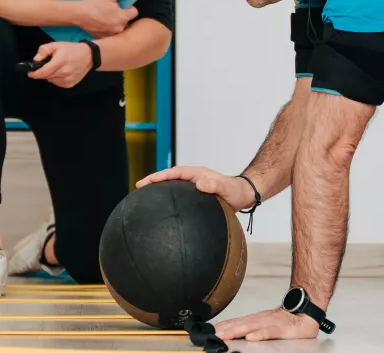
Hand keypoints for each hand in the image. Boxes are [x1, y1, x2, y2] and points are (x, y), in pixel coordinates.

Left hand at [27, 41, 94, 88]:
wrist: (88, 56)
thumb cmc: (71, 49)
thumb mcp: (56, 45)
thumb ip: (44, 51)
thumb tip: (35, 60)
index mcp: (60, 61)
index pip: (43, 72)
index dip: (34, 73)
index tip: (30, 73)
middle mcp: (64, 72)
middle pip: (46, 76)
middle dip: (42, 72)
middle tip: (45, 65)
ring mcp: (68, 79)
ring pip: (51, 80)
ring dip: (50, 75)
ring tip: (55, 67)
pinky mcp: (71, 84)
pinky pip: (57, 83)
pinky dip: (56, 79)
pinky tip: (61, 72)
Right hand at [73, 0, 138, 37]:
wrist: (79, 14)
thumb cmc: (94, 3)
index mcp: (123, 17)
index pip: (134, 12)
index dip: (128, 6)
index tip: (120, 4)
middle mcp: (119, 28)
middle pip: (126, 20)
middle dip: (121, 14)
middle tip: (111, 9)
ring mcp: (111, 34)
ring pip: (118, 27)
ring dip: (115, 22)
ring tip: (105, 15)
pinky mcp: (103, 37)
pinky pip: (110, 32)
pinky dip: (107, 27)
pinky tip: (100, 21)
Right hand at [136, 166, 255, 210]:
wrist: (245, 195)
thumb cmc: (237, 192)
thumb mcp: (226, 189)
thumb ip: (215, 185)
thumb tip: (201, 184)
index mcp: (197, 174)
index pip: (173, 173)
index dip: (159, 177)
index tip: (146, 181)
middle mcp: (194, 179)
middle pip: (169, 178)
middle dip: (154, 181)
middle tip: (138, 187)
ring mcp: (194, 187)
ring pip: (173, 186)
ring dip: (160, 189)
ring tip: (146, 197)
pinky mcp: (197, 197)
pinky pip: (179, 195)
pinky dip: (169, 198)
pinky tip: (165, 210)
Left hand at [215, 308, 318, 341]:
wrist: (304, 313)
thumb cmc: (285, 321)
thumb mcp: (265, 325)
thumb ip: (252, 328)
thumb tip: (237, 333)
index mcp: (255, 319)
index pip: (236, 322)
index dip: (223, 326)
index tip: (210, 330)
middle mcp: (260, 319)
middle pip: (240, 324)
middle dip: (225, 329)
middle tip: (213, 334)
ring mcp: (270, 322)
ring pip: (251, 327)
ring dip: (236, 331)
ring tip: (225, 336)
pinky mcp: (281, 328)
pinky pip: (269, 332)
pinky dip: (259, 334)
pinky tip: (251, 337)